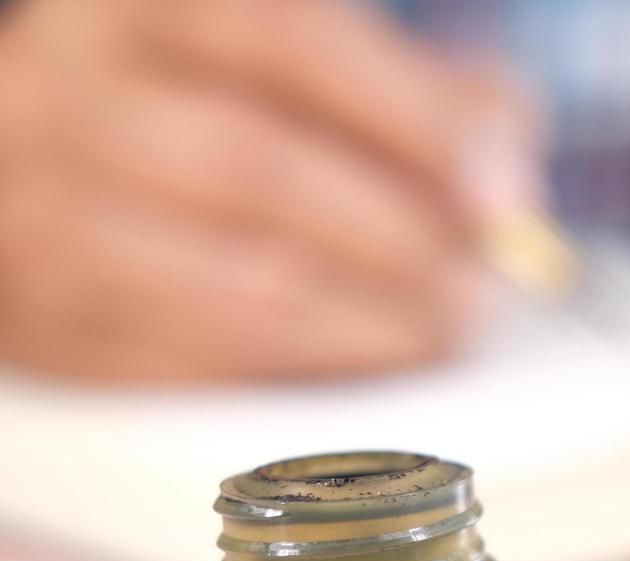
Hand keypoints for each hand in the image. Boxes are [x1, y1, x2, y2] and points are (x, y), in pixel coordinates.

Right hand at [0, 0, 537, 381]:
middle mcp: (71, 96)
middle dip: (402, 243)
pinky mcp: (55, 329)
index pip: (287, 39)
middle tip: (481, 289)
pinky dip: (307, 376)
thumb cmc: (234, 121)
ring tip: (441, 330)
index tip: (503, 201)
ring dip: (370, 323)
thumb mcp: (326, 77)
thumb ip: (432, 98)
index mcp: (153, 10)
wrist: (75, 185)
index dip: (414, 122)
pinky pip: (199, 371)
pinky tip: (367, 367)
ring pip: (236, 284)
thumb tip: (505, 177)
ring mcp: (43, 215)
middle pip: (258, 168)